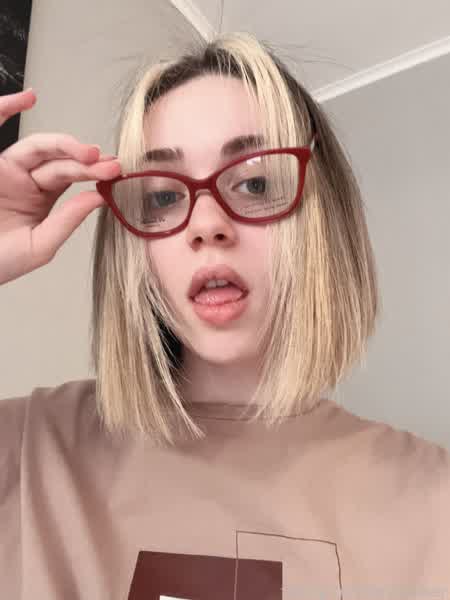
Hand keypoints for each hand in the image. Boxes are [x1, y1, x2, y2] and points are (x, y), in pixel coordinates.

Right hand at [0, 88, 120, 284]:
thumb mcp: (40, 245)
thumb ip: (67, 220)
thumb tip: (98, 197)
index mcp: (40, 198)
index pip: (71, 177)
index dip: (93, 172)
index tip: (116, 171)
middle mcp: (25, 179)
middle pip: (60, 160)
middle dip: (86, 161)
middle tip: (109, 164)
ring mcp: (6, 170)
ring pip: (37, 147)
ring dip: (64, 144)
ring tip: (88, 153)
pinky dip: (4, 109)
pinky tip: (24, 98)